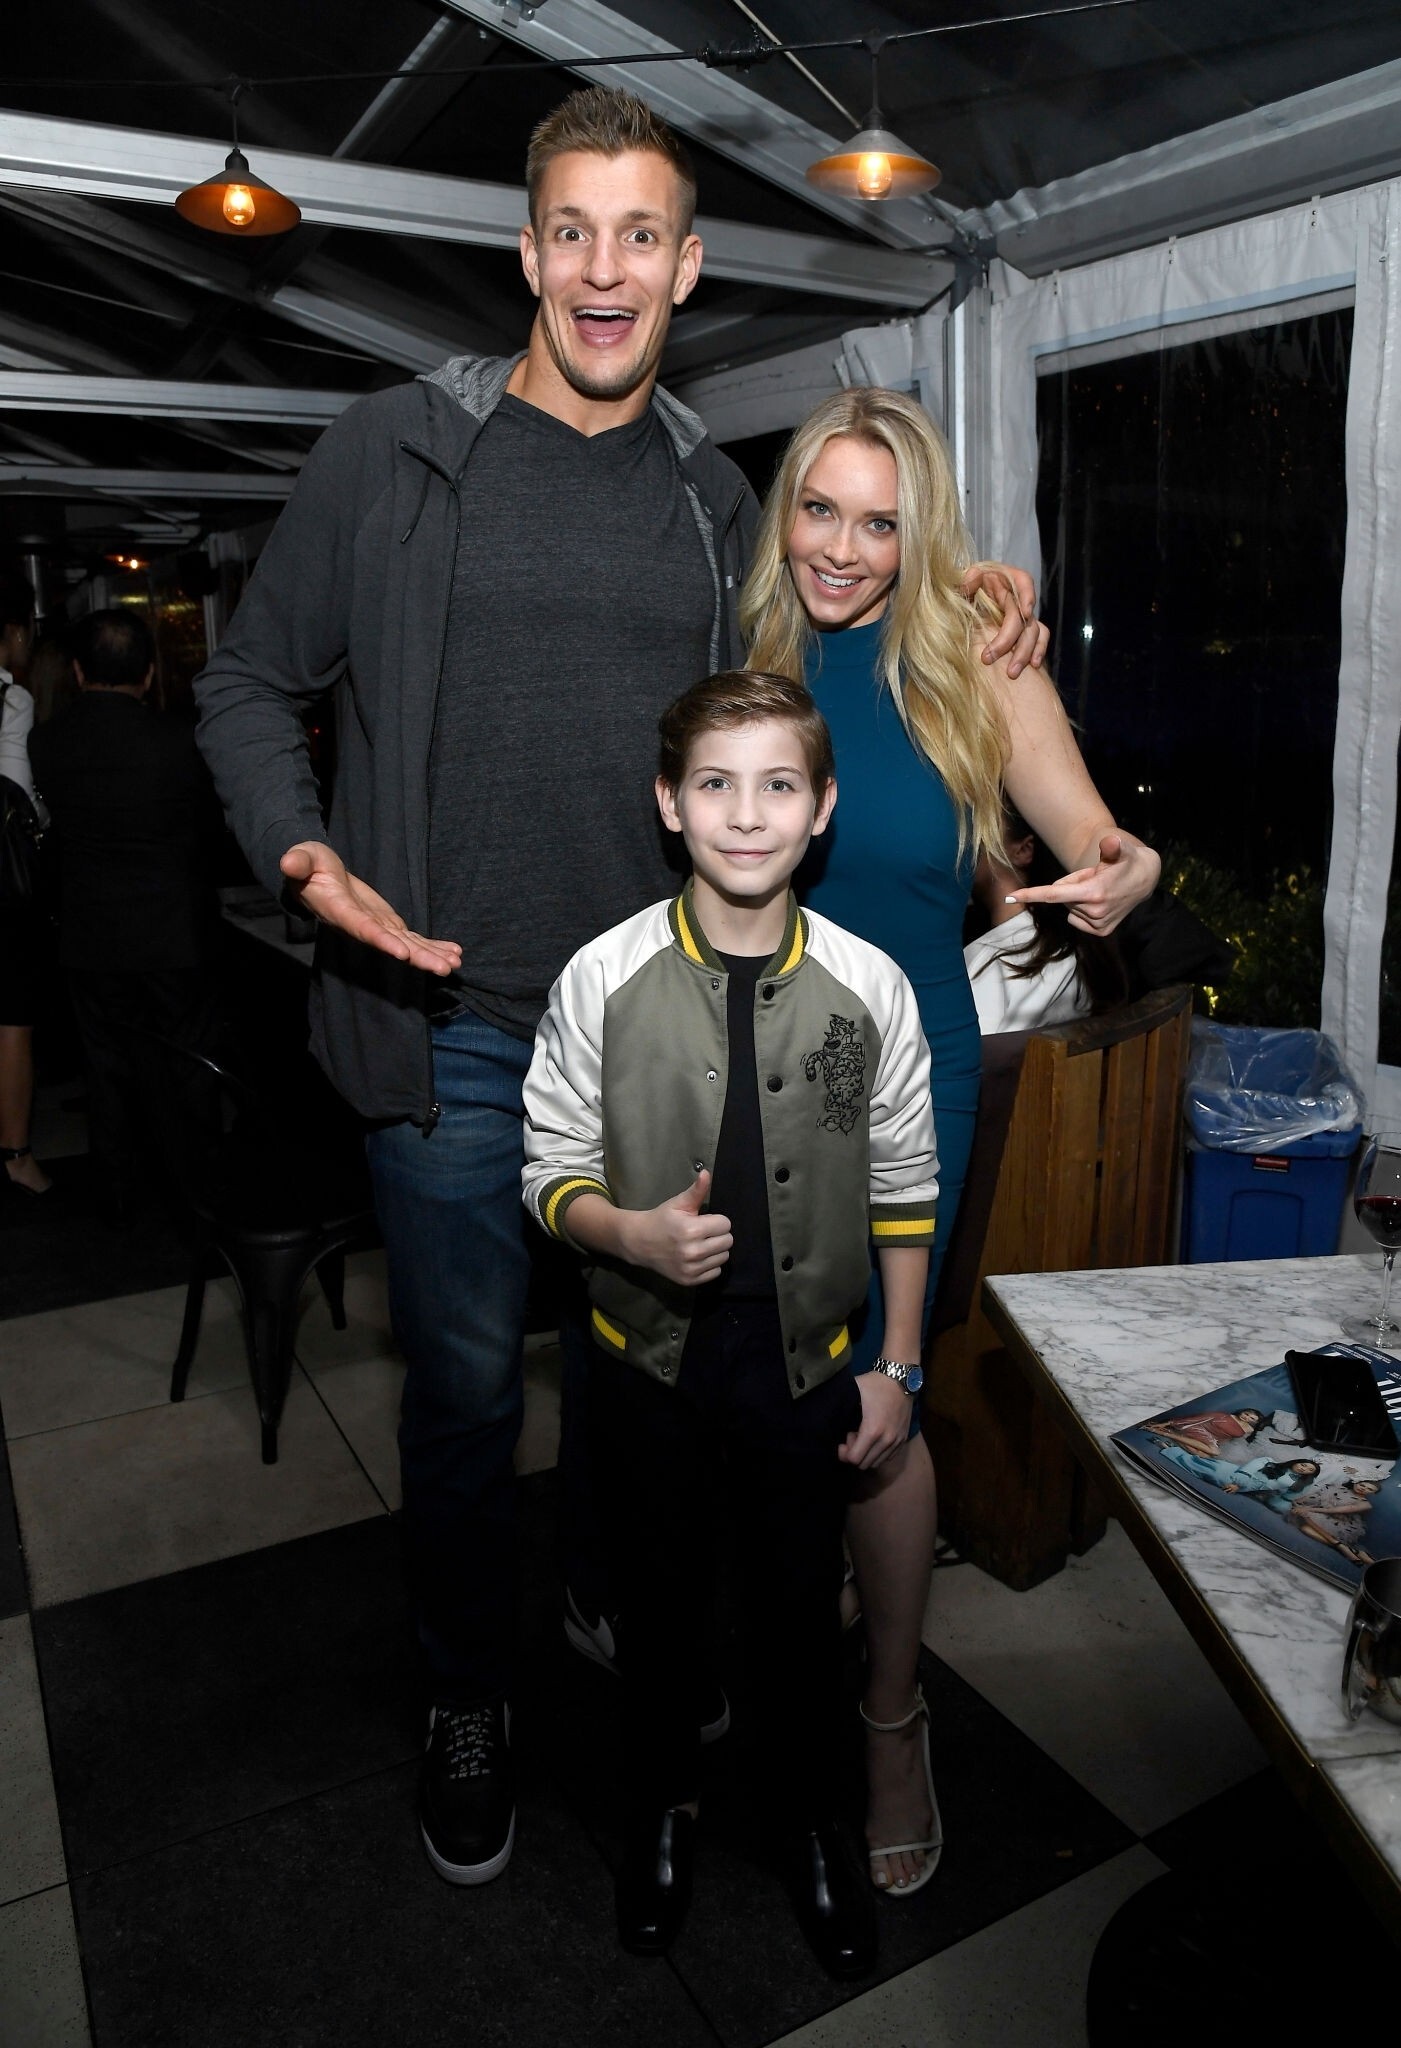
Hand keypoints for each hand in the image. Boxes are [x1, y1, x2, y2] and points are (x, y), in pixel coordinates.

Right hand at [280, 841, 462, 975]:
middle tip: (443, 968)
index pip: (362, 928)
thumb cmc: (308, 866)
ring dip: (430, 955)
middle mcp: (360, 926)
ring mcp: (375, 927)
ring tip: (454, 963)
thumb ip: (298, 862)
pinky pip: (411, 938)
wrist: (316, 876)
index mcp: (340, 911)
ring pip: (405, 945)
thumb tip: (288, 862)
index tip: (403, 952)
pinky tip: (453, 953)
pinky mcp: (386, 924)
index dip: (382, 941)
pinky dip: (432, 946)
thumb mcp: (302, 858)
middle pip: (391, 944)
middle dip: (418, 957)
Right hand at [619, 1170, 732, 1287]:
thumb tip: (707, 1173)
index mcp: (692, 1229)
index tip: (703, 1220)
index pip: (726, 1224)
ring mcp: (691, 1268)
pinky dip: (710, 1264)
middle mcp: (693, 1251)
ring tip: (700, 1244)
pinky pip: (716, 1272)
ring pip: (724, 1257)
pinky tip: (697, 1257)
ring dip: (716, 1250)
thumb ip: (696, 1191)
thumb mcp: (678, 1203)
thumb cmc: (661, 1219)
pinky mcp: (689, 1280)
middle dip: (718, 1234)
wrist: (639, 1242)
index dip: (716, 1220)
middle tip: (703, 1232)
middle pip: (728, 1241)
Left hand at [838, 1371, 911, 1470]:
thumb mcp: (854, 1390)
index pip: (854, 1459)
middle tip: (853, 1436)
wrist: (901, 1378)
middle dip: (855, 1454)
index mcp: (872, 1430)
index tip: (843, 1439)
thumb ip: (839, 1405)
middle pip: (864, 1464)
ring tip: (864, 1436)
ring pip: (876, 1463)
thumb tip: (822, 1414)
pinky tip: (875, 1438)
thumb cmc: (874, 1384)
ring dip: (867, 1454)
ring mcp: (896, 1441)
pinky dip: (879, 1453)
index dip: (844, 1453)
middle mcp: (886, 1440)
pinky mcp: (903, 1439)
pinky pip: (888, 1457)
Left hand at [962, 562, 1049, 676]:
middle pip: (1023, 616)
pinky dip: (1038, 651)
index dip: (1027, 595)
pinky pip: (1038, 639)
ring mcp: (1019, 614)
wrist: (952, 608)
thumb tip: (974, 575)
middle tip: (988, 659)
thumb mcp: (953, 585)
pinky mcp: (1022, 630)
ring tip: (1012, 673)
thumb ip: (962, 582)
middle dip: (1010, 638)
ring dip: (1024, 652)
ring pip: (1032, 631)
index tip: (1025, 612)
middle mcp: (1014, 596)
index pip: (1022, 581)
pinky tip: (1033, 665)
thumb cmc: (954, 593)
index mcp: (1001, 579)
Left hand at [1007, 831, 1160, 935]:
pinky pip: (1076, 918)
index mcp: (1093, 893)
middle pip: (1062, 897)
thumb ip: (1112, 846)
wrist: (1145, 879)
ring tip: (1100, 887)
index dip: (1030, 894)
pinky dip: (1082, 909)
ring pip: (1070, 908)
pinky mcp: (1101, 931)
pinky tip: (1100, 902)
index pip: (1053, 894)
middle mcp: (1094, 912)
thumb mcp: (1120, 849)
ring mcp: (1098, 924)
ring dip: (1079, 897)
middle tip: (1094, 876)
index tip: (1009, 897)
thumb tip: (1110, 843)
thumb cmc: (1126, 860)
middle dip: (1071, 885)